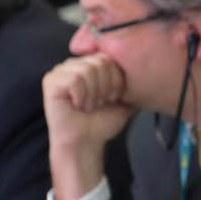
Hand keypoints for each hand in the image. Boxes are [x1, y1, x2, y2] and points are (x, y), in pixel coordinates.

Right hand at [42, 55, 134, 199]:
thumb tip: (150, 75)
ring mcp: (60, 72)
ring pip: (87, 70)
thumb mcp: (124, 100)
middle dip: (105, 87)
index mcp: (89, 65)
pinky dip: (81, 96)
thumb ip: (134, 85)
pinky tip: (77, 106)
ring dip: (93, 94)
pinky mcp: (50, 81)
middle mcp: (73, 64)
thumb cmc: (101, 123)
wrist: (87, 142)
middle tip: (98, 103)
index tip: (111, 98)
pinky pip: (75, 79)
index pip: (109, 57)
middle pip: (100, 61)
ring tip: (88, 106)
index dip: (115, 80)